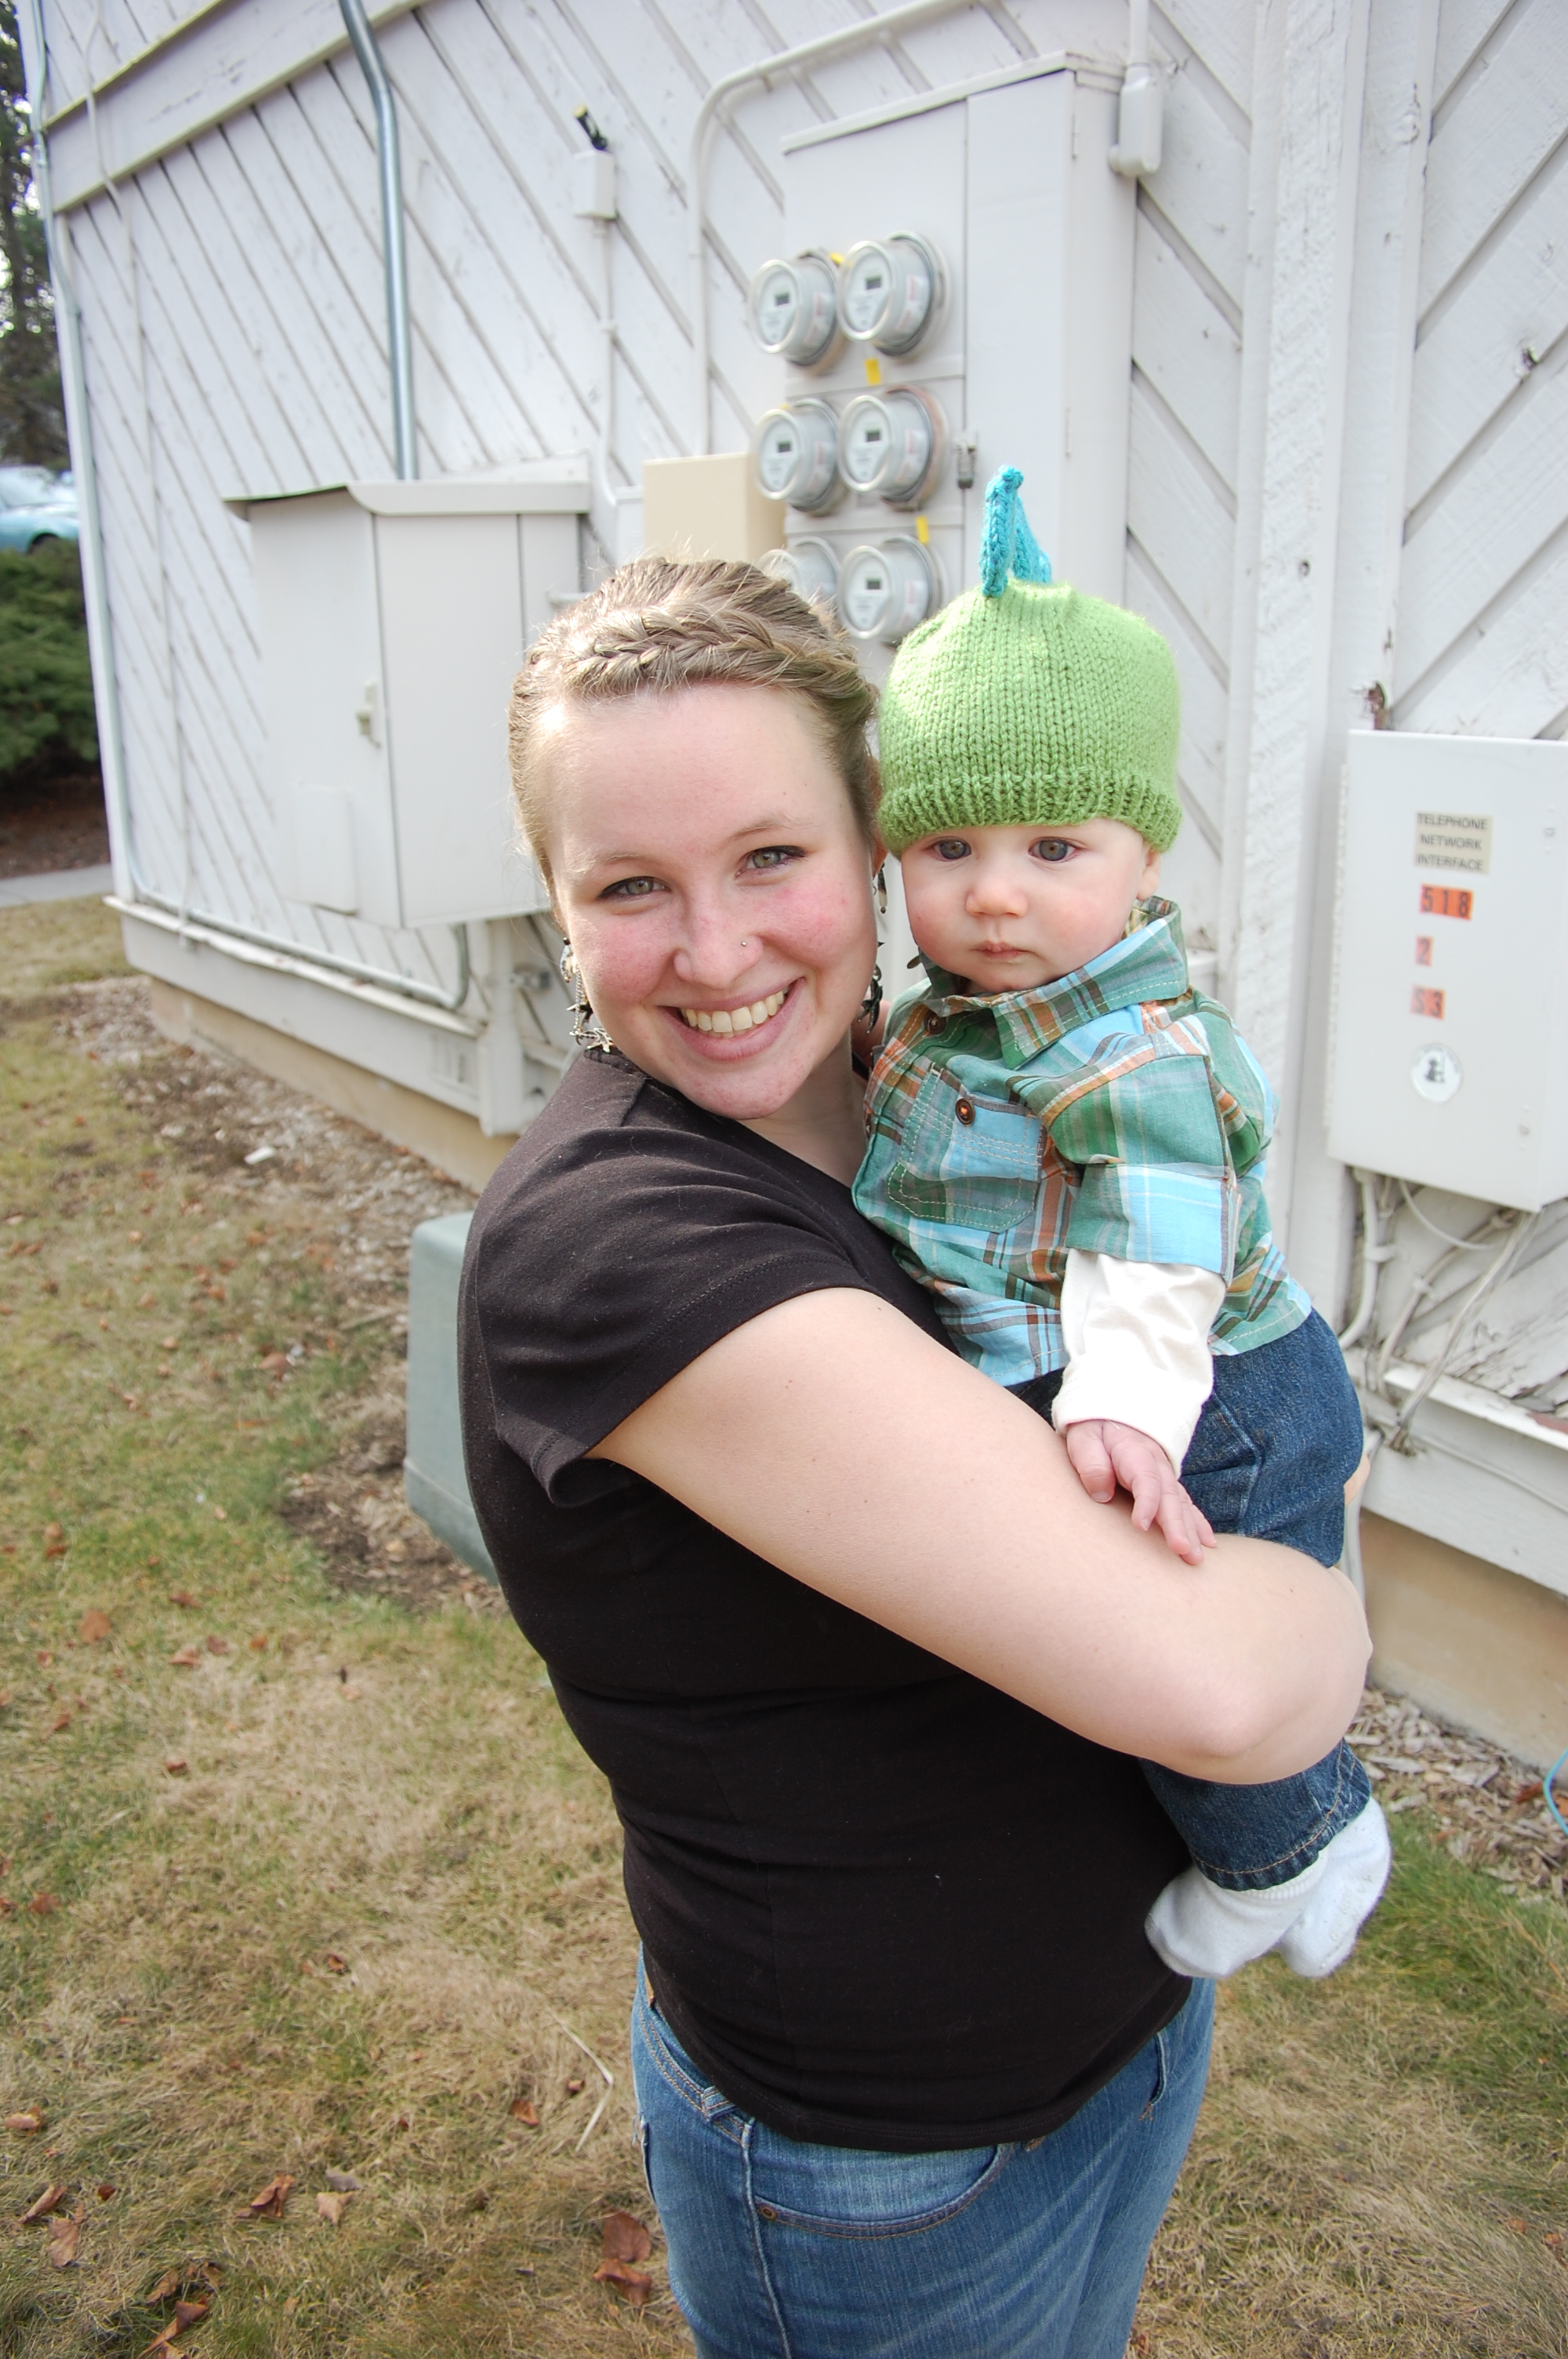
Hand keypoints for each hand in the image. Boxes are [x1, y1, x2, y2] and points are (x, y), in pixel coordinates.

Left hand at [1062, 1419, 1214, 1566]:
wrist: (1110, 1413)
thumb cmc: (1094, 1430)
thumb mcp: (1084, 1439)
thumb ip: (1092, 1464)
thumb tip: (1102, 1494)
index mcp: (1134, 1452)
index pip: (1145, 1479)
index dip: (1146, 1502)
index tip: (1140, 1526)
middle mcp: (1156, 1465)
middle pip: (1170, 1496)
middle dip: (1178, 1525)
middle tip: (1183, 1550)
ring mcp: (1164, 1475)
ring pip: (1182, 1503)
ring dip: (1191, 1530)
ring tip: (1196, 1557)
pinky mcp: (1166, 1484)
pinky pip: (1185, 1504)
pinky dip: (1197, 1523)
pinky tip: (1207, 1543)